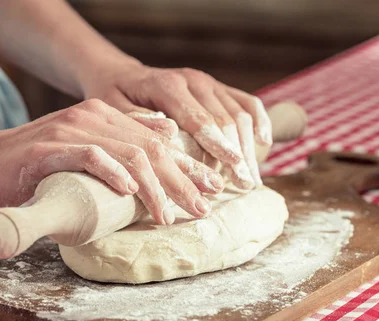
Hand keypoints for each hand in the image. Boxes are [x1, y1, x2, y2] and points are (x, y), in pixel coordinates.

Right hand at [0, 99, 222, 223]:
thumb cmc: (28, 172)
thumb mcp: (78, 159)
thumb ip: (113, 154)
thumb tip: (154, 157)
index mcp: (104, 118)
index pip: (158, 141)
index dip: (188, 165)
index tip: (211, 189)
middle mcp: (92, 117)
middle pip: (152, 147)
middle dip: (183, 179)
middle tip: (203, 207)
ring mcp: (70, 130)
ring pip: (129, 152)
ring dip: (156, 186)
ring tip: (173, 215)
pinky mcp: (48, 148)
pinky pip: (91, 155)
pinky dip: (113, 173)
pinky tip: (130, 192)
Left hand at [82, 63, 272, 188]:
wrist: (121, 76)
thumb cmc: (115, 98)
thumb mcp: (114, 111)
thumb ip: (139, 124)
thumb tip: (170, 137)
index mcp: (168, 86)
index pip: (201, 120)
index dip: (220, 147)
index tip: (235, 171)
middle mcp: (193, 80)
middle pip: (226, 119)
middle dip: (238, 155)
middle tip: (246, 186)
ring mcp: (208, 82)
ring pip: (240, 113)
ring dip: (249, 147)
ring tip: (252, 179)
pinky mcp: (217, 87)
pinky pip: (246, 101)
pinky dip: (259, 120)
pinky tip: (264, 142)